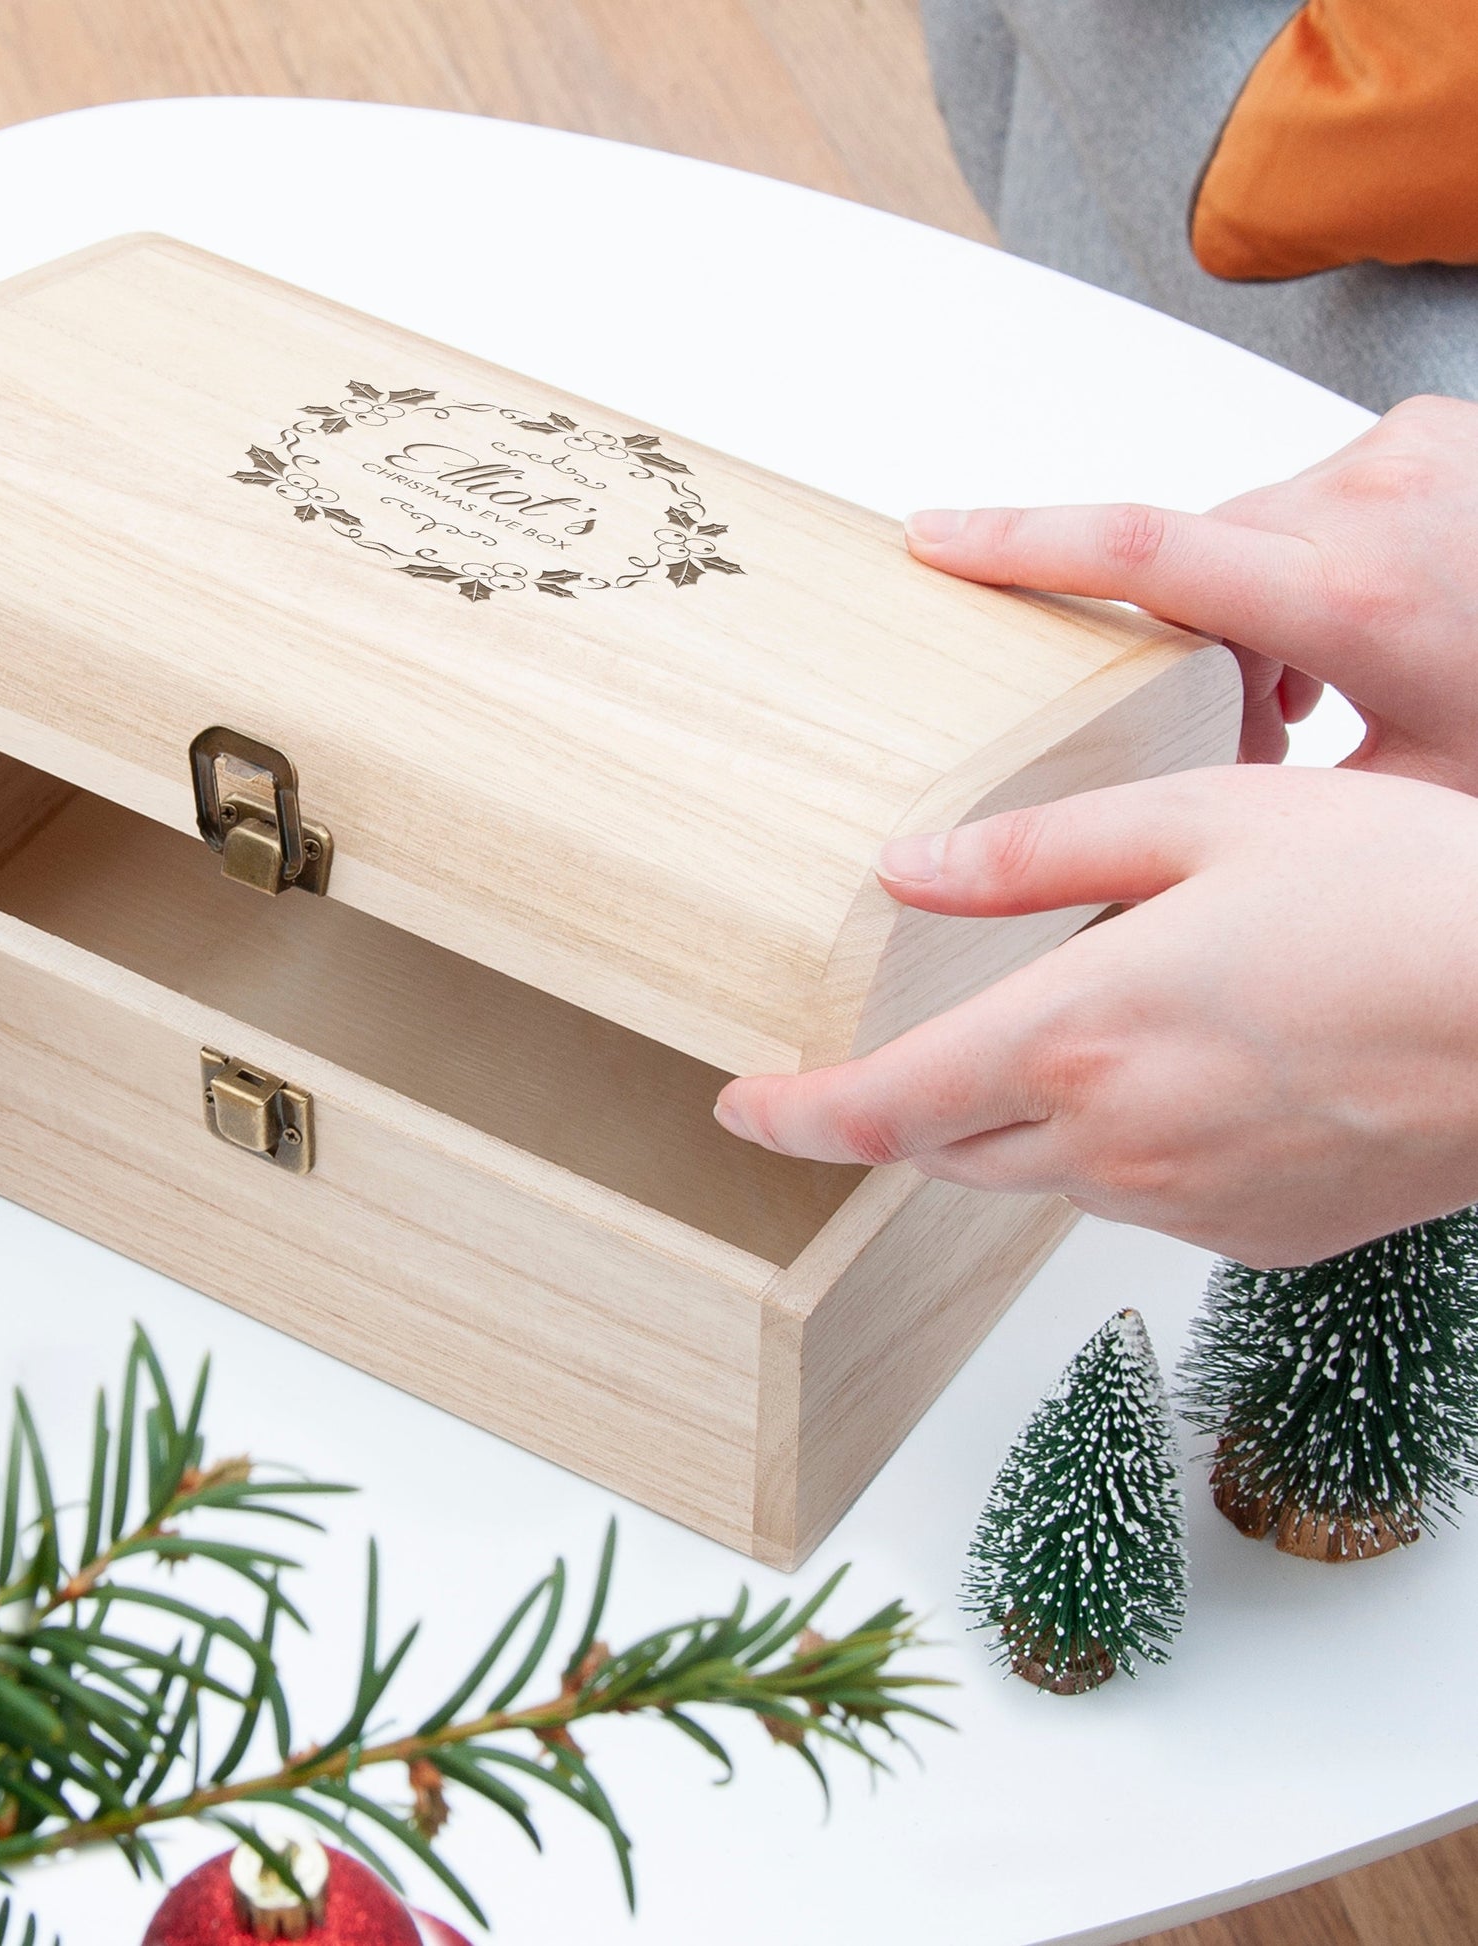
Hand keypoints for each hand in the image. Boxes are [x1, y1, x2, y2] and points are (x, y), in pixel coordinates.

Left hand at [713, 766, 1477, 1266]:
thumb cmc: (1405, 899)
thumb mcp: (1204, 821)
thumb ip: (1033, 856)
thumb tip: (906, 870)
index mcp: (1081, 1037)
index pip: (882, 1109)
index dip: (793, 1115)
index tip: (740, 1106)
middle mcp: (1117, 1143)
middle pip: (945, 1154)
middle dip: (891, 1117)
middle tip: (869, 1069)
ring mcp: (1189, 1203)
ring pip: (1039, 1179)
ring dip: (1008, 1125)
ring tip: (1059, 1039)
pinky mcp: (1254, 1235)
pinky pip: (1135, 1201)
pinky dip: (1111, 1150)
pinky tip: (1179, 1078)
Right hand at [901, 394, 1477, 787]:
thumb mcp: (1411, 802)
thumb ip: (1278, 802)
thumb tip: (1158, 868)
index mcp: (1369, 594)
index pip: (1152, 553)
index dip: (1022, 546)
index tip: (929, 537)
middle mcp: (1381, 495)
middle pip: (1197, 559)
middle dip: (1187, 652)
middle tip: (1242, 742)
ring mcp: (1411, 453)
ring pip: (1250, 530)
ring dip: (1251, 615)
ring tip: (1315, 704)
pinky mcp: (1429, 438)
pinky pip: (1311, 500)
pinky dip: (1303, 567)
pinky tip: (1359, 639)